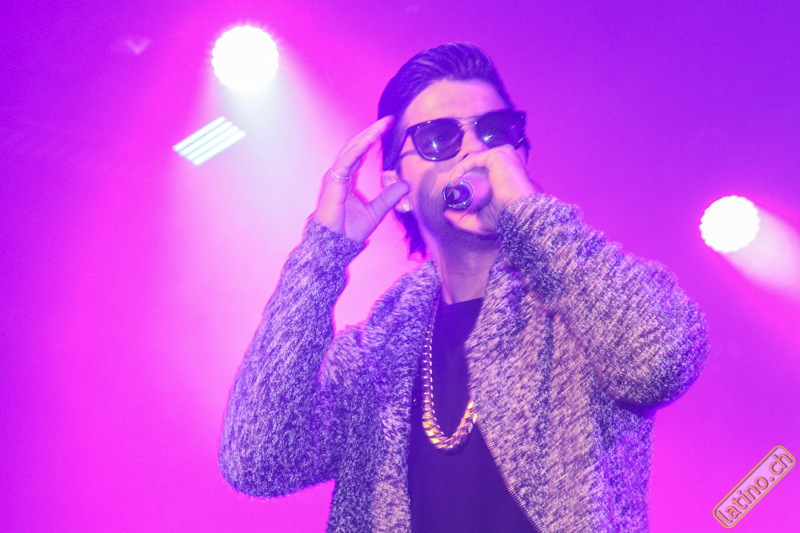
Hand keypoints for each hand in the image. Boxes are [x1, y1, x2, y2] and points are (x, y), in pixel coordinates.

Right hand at [312, 116, 408, 242]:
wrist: (334, 244)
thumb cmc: (348, 230)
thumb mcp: (376, 211)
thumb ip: (388, 197)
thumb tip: (405, 185)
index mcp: (346, 179)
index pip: (360, 153)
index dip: (372, 140)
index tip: (387, 128)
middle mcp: (339, 174)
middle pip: (355, 146)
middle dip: (371, 132)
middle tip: (388, 120)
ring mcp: (334, 176)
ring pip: (351, 149)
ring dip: (366, 136)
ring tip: (381, 126)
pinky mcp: (333, 181)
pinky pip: (347, 160)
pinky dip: (358, 149)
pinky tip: (369, 140)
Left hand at [443, 145, 536, 234]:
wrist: (518, 215)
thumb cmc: (504, 220)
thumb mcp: (479, 223)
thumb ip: (462, 220)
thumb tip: (446, 213)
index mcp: (506, 175)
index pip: (481, 173)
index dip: (465, 181)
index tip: (453, 193)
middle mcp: (506, 164)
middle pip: (476, 167)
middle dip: (461, 177)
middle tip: (451, 191)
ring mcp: (503, 157)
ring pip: (474, 162)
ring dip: (459, 172)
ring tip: (452, 186)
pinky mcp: (498, 155)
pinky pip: (473, 158)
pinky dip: (460, 168)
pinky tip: (454, 180)